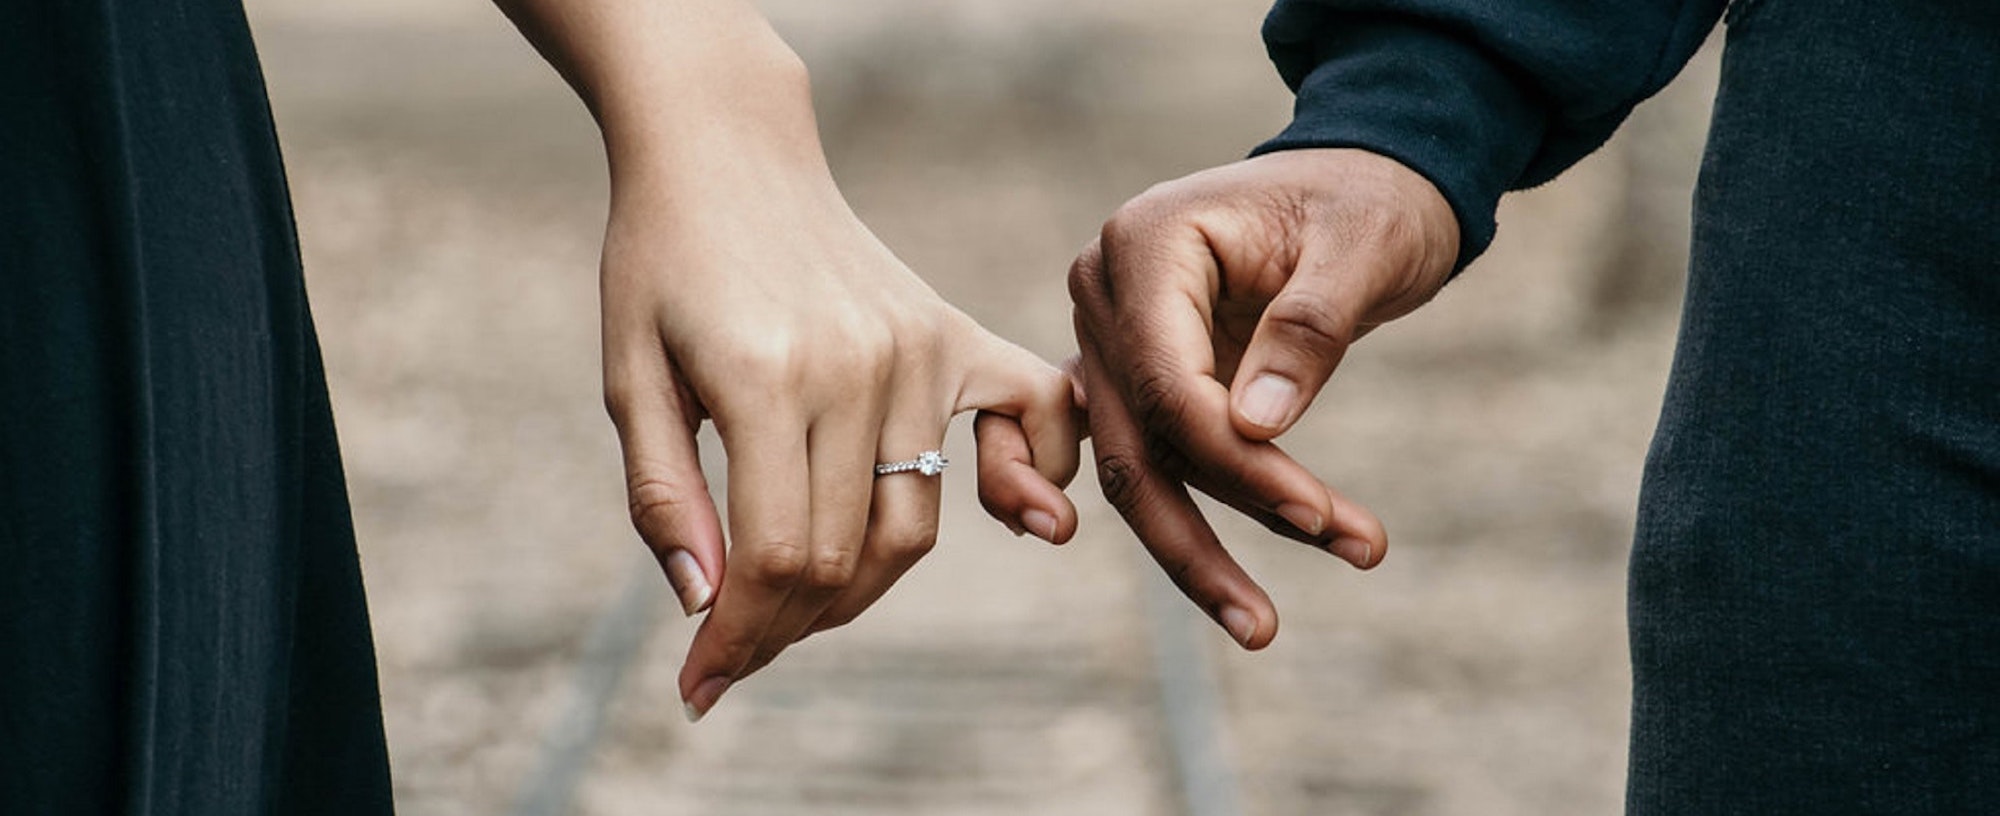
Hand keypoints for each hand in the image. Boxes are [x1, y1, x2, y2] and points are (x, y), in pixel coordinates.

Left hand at [602, 144, 1079, 720]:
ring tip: (798, 602)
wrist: (727, 152)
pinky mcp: (953, 333)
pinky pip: (1032, 420)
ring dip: (858, 588)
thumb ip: (664, 495)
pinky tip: (1014, 517)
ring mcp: (919, 348)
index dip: (739, 639)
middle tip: (736, 649)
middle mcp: (859, 366)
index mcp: (765, 377)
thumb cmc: (661, 262)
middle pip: (846, 557)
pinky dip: (1032, 479)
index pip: (777, 558)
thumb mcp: (629, 376)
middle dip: (785, 627)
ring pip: (913, 523)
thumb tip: (707, 607)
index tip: (701, 687)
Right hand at [1067, 148, 1458, 647]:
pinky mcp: (1131, 374)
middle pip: (1136, 442)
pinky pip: (1128, 455)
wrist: (1364, 178)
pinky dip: (1159, 515)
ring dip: (1195, 547)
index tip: (1320, 516)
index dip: (1238, 462)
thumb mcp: (1362, 247)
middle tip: (1266, 625)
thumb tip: (1254, 428)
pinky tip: (1184, 583)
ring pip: (1133, 467)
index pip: (1169, 383)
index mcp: (1144, 243)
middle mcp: (1103, 291)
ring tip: (1261, 623)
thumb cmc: (1368, 200)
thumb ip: (1307, 329)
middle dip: (1204, 536)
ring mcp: (1107, 336)